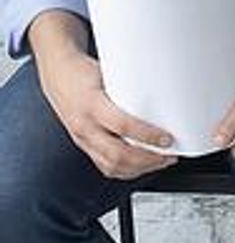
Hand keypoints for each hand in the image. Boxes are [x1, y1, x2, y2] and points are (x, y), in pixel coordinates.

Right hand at [35, 36, 178, 178]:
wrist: (58, 76)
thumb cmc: (85, 72)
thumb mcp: (109, 74)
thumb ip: (131, 88)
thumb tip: (164, 94)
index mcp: (92, 104)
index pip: (122, 125)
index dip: (147, 135)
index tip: (167, 139)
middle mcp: (85, 125)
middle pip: (117, 154)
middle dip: (147, 160)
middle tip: (169, 156)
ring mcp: (82, 139)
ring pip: (110, 165)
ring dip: (139, 168)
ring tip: (160, 162)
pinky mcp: (83, 145)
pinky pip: (103, 166)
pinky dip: (125, 170)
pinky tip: (140, 167)